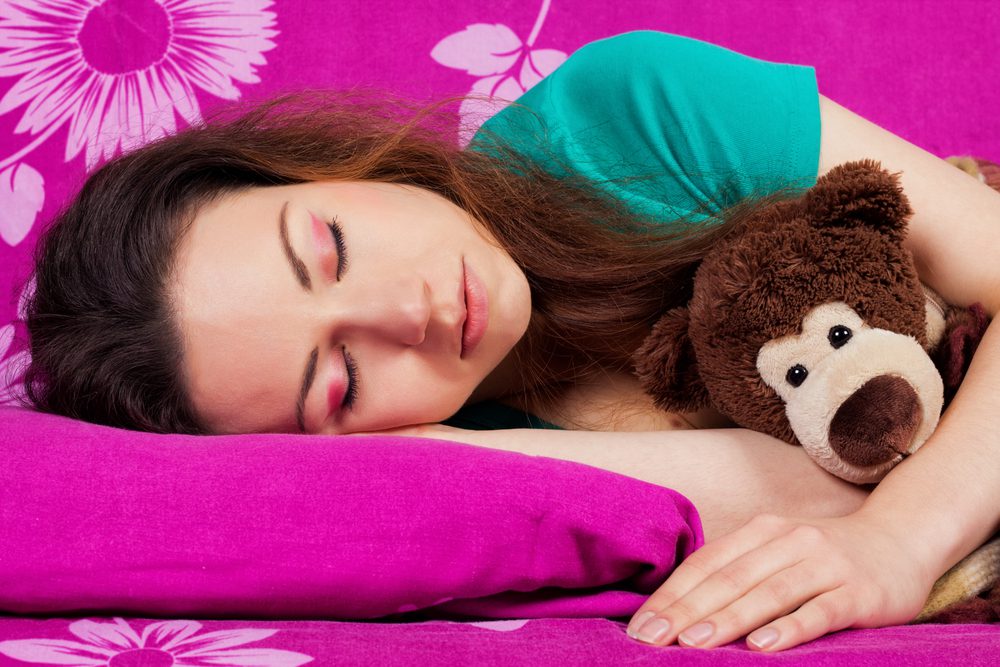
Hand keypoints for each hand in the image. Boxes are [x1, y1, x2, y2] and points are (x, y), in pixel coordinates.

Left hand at [625, 511, 933, 651]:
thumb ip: (737, 571)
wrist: (900, 541)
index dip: (670, 595)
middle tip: (650, 640)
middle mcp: (788, 541)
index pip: (706, 564)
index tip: (640, 627)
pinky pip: (820, 611)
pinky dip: (790, 628)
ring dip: (727, 619)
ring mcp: (825, 564)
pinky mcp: (859, 592)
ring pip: (767, 593)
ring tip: (692, 644)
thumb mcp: (777, 552)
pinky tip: (763, 646)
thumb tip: (678, 608)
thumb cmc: (824, 557)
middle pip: (728, 578)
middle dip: (684, 611)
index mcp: (761, 531)